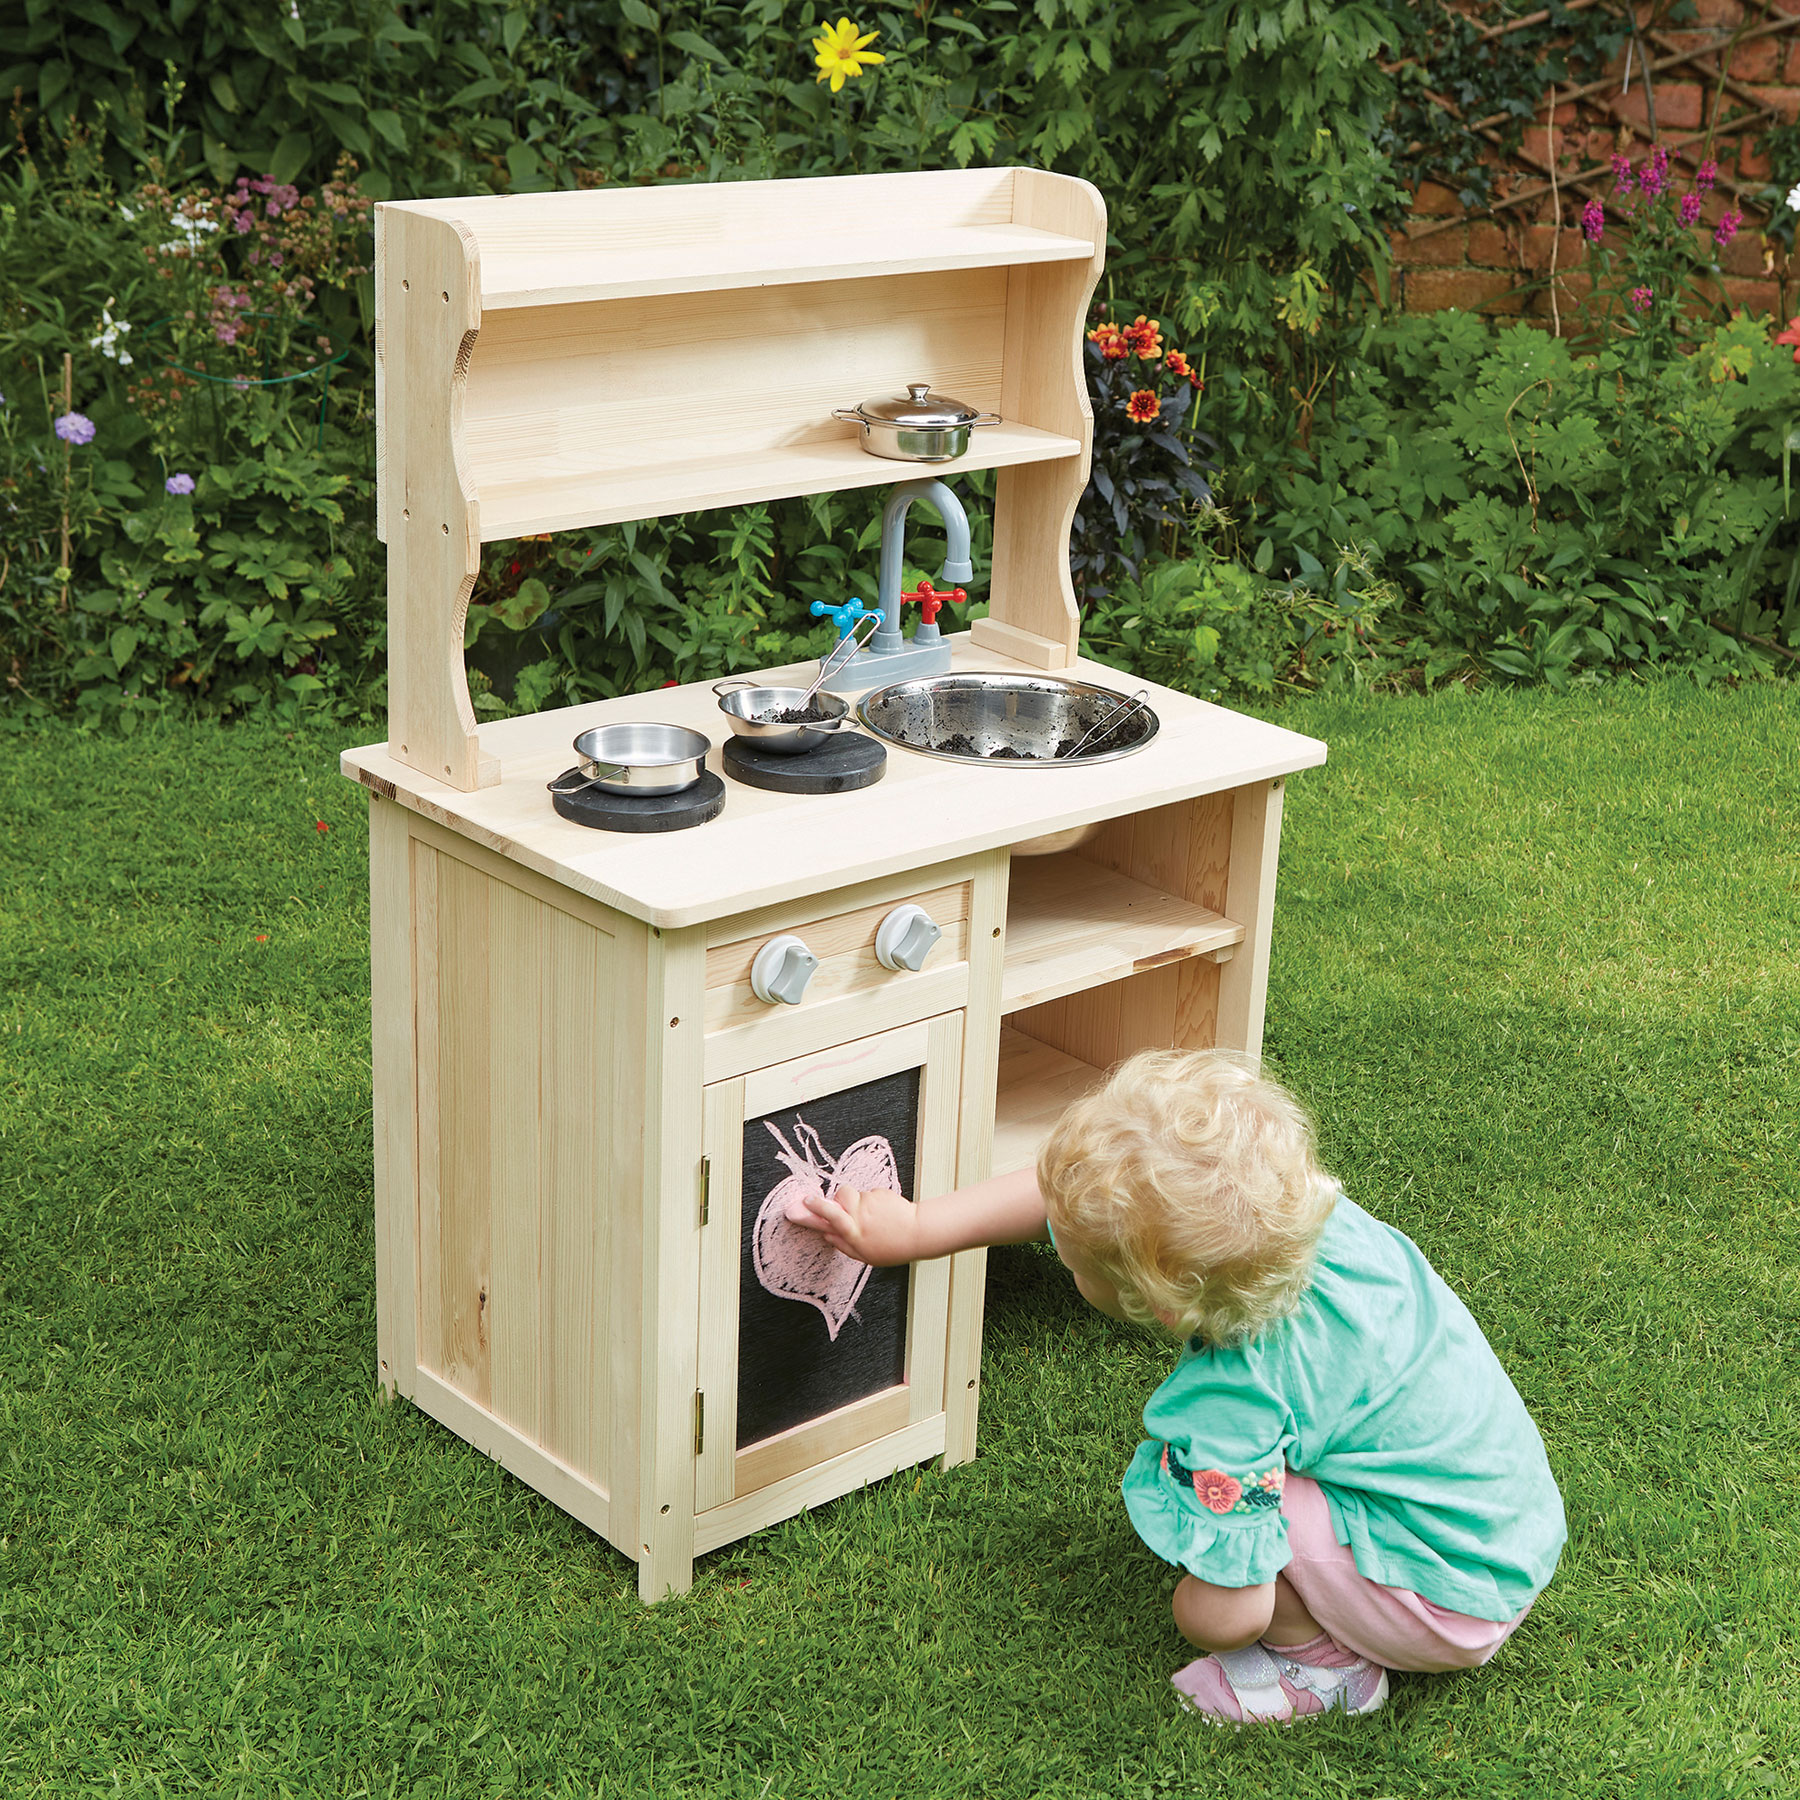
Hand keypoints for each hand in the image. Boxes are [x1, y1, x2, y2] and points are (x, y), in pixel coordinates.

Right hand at [784, 1185, 919, 1266]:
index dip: (814, 1209)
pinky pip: (869, 1194)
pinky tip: (883, 1213)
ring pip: (854, 1195)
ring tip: (871, 1216)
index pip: (829, 1218)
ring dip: (857, 1202)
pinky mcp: (880, 1193)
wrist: (918, 1232)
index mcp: (854, 1234)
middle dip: (830, 1199)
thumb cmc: (892, 1247)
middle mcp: (860, 1216)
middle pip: (838, 1198)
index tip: (801, 1204)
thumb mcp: (864, 1255)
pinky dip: (872, 1201)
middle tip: (827, 1203)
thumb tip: (827, 1235)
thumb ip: (843, 1245)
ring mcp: (870, 1202)